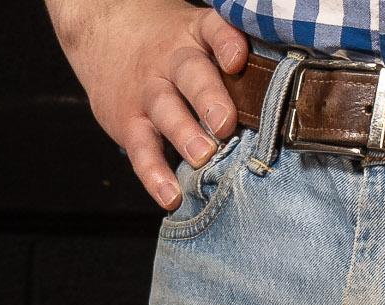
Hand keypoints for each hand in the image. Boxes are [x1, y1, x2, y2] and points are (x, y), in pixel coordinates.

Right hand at [47, 0, 250, 209]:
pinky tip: (170, 195)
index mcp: (195, 35)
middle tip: (224, 123)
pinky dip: (154, 174)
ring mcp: (148, 91)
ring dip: (183, 133)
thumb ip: (229, 60)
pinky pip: (140, 148)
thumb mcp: (196, 36)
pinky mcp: (128, 122)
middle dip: (207, 97)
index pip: (213, 29)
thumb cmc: (168, 46)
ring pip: (164, 108)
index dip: (226, 42)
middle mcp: (171, 59)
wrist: (106, 34)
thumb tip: (278, 97)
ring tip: (201, 156)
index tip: (238, 59)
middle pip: (190, 72)